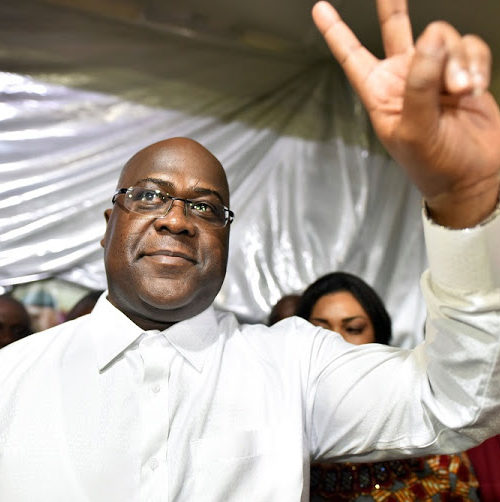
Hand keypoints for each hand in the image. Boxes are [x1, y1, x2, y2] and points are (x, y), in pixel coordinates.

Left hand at [312, 0, 499, 227]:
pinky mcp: (464, 72)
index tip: (320, 9)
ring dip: (456, 62)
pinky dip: (476, 63)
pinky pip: (470, 47)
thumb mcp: (415, 131)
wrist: (473, 176)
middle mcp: (404, 79)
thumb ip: (419, 86)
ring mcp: (434, 74)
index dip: (336, 32)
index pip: (353, 58)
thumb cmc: (435, 165)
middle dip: (392, 5)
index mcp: (380, 94)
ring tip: (460, 92)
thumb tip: (432, 39)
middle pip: (395, 28)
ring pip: (443, 38)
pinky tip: (474, 88)